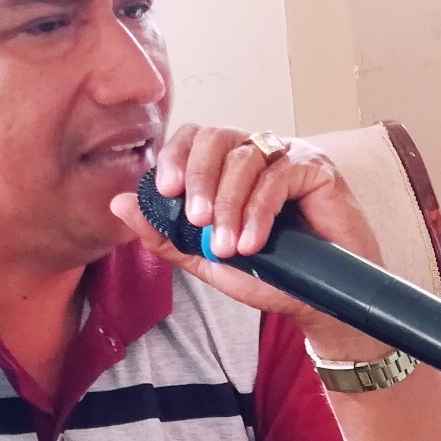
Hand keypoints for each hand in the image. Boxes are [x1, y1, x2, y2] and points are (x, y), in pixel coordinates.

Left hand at [107, 124, 387, 357]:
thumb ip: (167, 234)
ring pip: (244, 157)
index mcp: (229, 167)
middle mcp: (258, 152)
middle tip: (197, 220)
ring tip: (227, 247)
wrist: (322, 303)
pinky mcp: (317, 168)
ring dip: (229, 205)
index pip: (193, 139)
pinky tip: (253, 243)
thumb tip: (118, 204)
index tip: (166, 190)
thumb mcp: (209, 260)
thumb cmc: (272, 277)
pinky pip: (277, 176)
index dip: (175, 157)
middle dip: (198, 178)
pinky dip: (258, 211)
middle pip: (215, 137)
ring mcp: (289, 156)